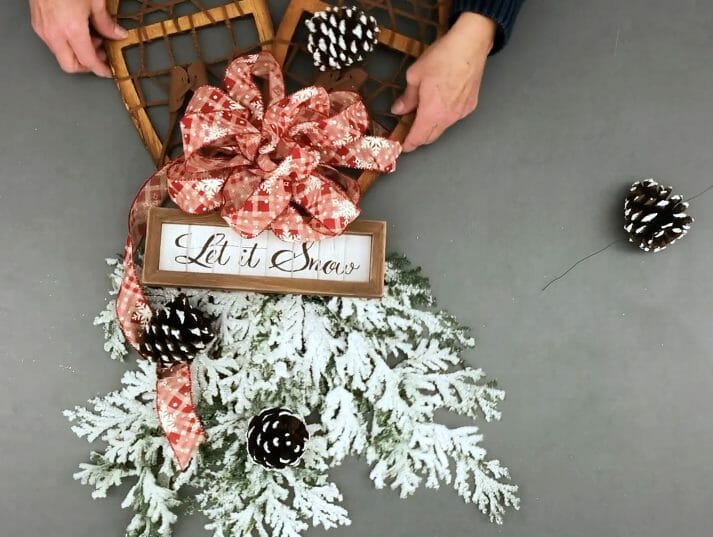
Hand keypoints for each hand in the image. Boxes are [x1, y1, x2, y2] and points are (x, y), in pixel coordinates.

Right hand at [30, 0, 127, 76]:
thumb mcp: (94, 1)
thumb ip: (106, 22)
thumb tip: (118, 34)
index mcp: (70, 30)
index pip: (88, 61)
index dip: (101, 69)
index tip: (109, 70)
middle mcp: (54, 33)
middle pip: (70, 66)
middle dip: (87, 65)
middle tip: (102, 54)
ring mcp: (42, 29)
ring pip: (61, 55)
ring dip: (77, 53)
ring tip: (92, 38)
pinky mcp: (37, 23)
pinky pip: (53, 43)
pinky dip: (67, 43)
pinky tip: (78, 31)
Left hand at [391, 12, 496, 151]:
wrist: (470, 45)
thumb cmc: (442, 57)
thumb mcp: (415, 75)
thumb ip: (407, 97)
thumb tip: (398, 109)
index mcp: (431, 112)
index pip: (418, 138)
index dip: (409, 144)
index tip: (402, 145)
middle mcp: (448, 117)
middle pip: (431, 137)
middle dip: (419, 138)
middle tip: (409, 131)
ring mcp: (461, 113)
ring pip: (443, 128)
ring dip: (432, 127)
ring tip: (423, 115)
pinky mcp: (470, 106)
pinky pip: (454, 117)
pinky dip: (444, 116)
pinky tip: (441, 104)